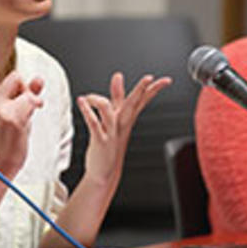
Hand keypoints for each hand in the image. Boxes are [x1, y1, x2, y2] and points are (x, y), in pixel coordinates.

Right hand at [0, 31, 43, 177]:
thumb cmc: (10, 138)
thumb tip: (39, 79)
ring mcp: (1, 108)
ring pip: (25, 87)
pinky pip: (32, 101)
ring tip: (23, 119)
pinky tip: (26, 124)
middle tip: (22, 109)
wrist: (2, 162)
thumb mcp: (19, 111)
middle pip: (16, 75)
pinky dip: (35, 109)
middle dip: (25, 88)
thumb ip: (29, 92)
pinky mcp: (11, 116)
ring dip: (31, 100)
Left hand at [78, 72, 171, 187]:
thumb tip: (118, 76)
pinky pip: (93, 123)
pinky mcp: (100, 140)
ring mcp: (111, 132)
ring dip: (98, 100)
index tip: (165, 80)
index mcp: (126, 119)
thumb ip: (117, 96)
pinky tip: (81, 102)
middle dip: (141, 90)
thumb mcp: (115, 117)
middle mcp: (121, 124)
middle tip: (148, 78)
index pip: (143, 101)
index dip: (154, 89)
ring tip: (88, 97)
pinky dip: (87, 112)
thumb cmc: (109, 143)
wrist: (104, 172)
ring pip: (109, 111)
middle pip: (133, 103)